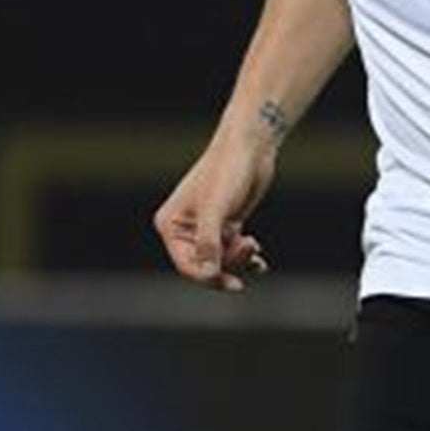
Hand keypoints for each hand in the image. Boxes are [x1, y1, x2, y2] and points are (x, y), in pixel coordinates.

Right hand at [153, 129, 278, 292]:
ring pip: (221, 260)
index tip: (233, 283)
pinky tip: (259, 262)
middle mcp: (184, 228)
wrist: (251, 146)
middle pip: (204, 265)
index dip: (207, 277)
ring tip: (254, 245)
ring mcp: (206, 227)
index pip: (185, 264)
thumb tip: (208, 275)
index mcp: (170, 224)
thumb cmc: (228, 172)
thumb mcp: (216, 208)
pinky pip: (232, 251)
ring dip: (239, 258)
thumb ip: (208, 242)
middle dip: (228, 264)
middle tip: (250, 250)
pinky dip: (246, 257)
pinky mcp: (226, 224)